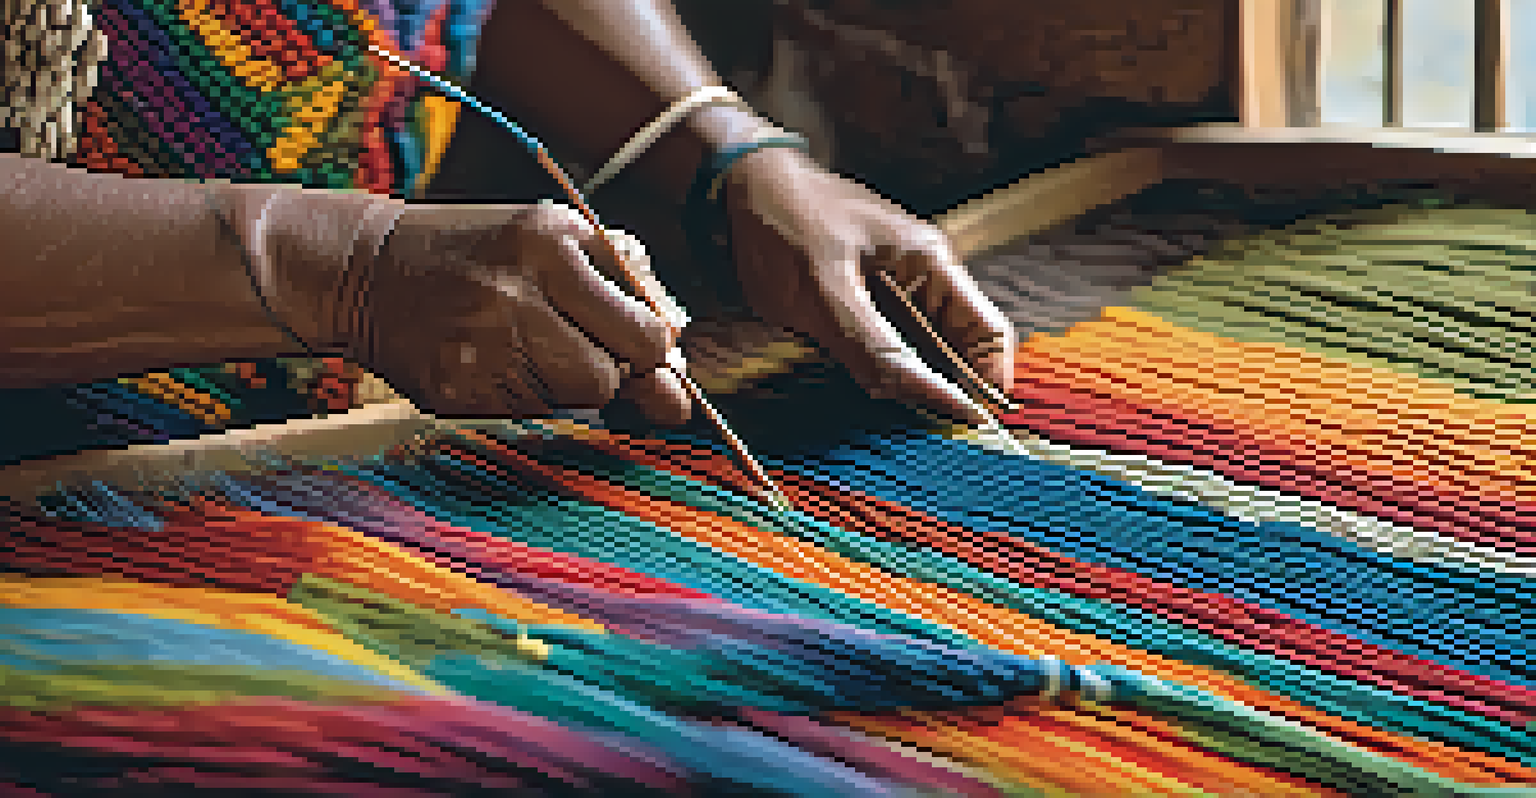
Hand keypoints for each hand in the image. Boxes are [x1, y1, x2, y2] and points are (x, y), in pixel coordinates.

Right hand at [282, 201, 681, 419]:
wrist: (365, 270)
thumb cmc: (481, 249)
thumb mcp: (554, 231)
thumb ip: (626, 276)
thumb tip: (678, 342)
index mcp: (550, 247)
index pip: (642, 334)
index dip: (653, 352)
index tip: (645, 349)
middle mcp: (515, 298)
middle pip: (607, 379)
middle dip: (610, 373)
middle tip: (581, 346)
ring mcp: (480, 351)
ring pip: (570, 403)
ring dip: (569, 384)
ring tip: (531, 346)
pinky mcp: (454, 393)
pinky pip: (526, 414)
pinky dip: (527, 395)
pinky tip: (496, 360)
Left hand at [721, 145, 1014, 425]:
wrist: (734, 189)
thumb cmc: (783, 222)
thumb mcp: (825, 291)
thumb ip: (874, 346)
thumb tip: (925, 396)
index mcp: (930, 264)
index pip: (988, 331)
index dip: (990, 381)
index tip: (973, 424)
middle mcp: (919, 282)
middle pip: (956, 352)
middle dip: (945, 392)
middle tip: (925, 431)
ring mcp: (888, 295)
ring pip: (918, 358)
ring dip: (908, 388)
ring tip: (893, 416)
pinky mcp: (857, 310)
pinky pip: (882, 352)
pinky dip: (877, 376)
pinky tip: (862, 393)